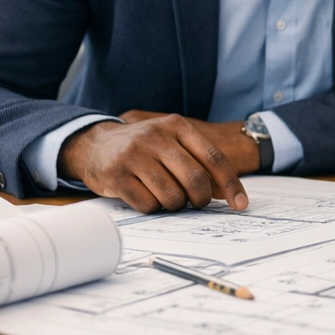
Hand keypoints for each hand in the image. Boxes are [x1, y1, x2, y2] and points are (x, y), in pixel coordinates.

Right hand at [59, 115, 248, 213]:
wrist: (94, 144)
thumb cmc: (144, 148)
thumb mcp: (172, 143)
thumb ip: (199, 162)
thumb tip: (227, 193)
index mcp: (176, 126)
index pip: (214, 158)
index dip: (230, 184)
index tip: (240, 203)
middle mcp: (155, 137)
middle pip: (195, 179)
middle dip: (201, 199)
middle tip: (197, 202)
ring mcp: (133, 155)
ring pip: (172, 196)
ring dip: (176, 205)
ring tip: (168, 197)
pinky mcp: (115, 175)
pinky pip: (148, 205)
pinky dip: (154, 208)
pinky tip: (147, 197)